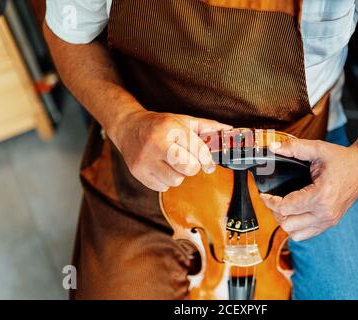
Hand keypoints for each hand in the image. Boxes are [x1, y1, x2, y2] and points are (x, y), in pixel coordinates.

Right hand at [110, 109, 231, 191]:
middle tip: (188, 160)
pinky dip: (165, 180)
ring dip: (178, 174)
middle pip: (189, 169)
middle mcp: (156, 144)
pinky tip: (161, 168)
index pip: (199, 151)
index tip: (208, 163)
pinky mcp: (138, 173)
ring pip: (176, 180)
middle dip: (192, 167)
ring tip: (172, 163)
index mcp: (170, 129)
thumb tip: (229, 130)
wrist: (128, 127)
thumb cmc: (160, 125)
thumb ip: (206, 127)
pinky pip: (162, 187)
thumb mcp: (183, 121)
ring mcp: (145, 160)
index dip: (207, 160)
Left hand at [260, 138, 357, 241]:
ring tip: (283, 206)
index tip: (263, 194)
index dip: (269, 201)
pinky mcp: (330, 223)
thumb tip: (272, 146)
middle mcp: (325, 212)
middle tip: (273, 199)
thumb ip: (293, 147)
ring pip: (295, 234)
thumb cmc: (342, 159)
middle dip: (275, 211)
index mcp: (321, 195)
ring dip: (285, 221)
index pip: (285, 208)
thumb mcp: (317, 148)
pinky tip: (294, 212)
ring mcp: (329, 220)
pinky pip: (306, 234)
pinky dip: (296, 227)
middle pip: (287, 224)